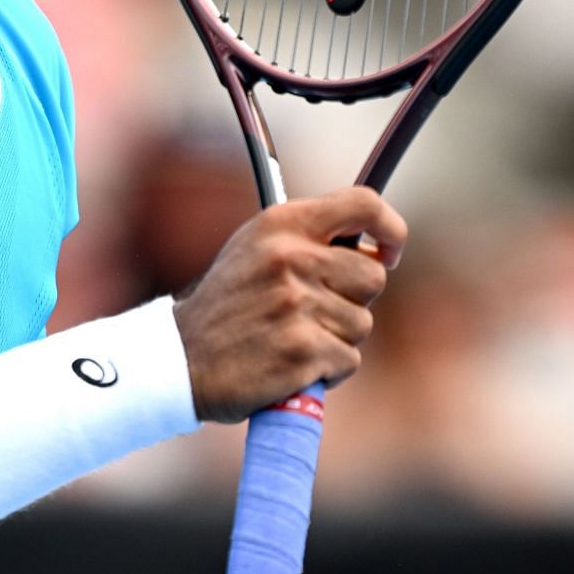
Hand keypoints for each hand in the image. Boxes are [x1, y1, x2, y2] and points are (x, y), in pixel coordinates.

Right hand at [171, 186, 407, 424]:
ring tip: (292, 337)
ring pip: (362, 324)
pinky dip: (327, 370)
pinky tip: (292, 364)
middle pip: (373, 277)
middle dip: (354, 299)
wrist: (182, 359)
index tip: (390, 251)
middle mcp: (291, 257)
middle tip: (315, 310)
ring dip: (335, 338)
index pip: (363, 204)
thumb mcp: (256, 248)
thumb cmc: (228, 304)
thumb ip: (309, 238)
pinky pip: (348, 360)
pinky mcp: (303, 351)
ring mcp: (297, 305)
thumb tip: (376, 250)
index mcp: (282, 224)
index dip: (391, 228)